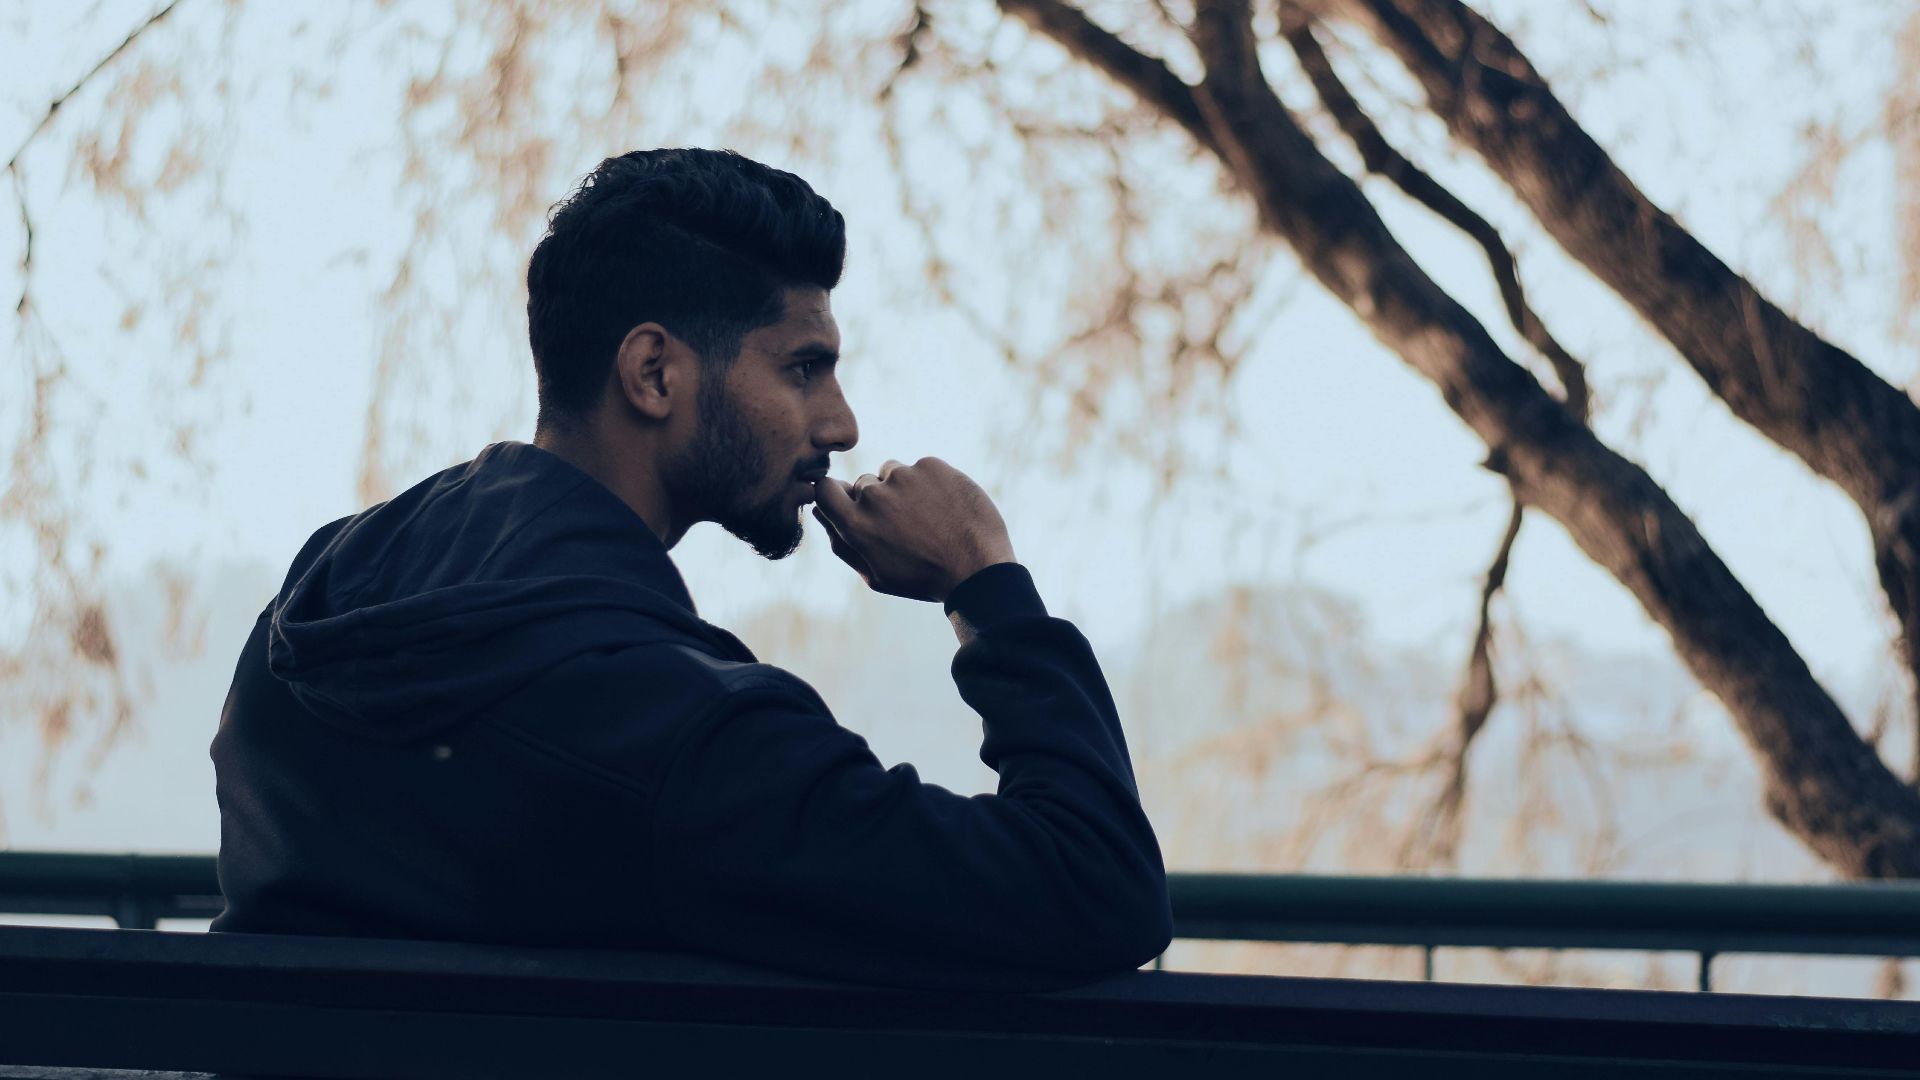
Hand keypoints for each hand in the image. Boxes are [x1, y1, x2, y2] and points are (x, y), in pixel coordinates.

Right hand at [810, 457, 1016, 602]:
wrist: (978, 568)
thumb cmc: (923, 577)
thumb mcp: (875, 574)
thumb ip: (841, 543)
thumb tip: (819, 512)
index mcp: (855, 524)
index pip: (825, 488)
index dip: (836, 493)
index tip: (851, 502)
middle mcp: (875, 496)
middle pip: (863, 483)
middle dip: (876, 499)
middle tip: (904, 525)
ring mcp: (904, 476)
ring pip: (892, 472)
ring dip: (902, 488)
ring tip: (927, 517)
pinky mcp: (931, 465)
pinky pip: (921, 468)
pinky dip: (930, 482)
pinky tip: (945, 507)